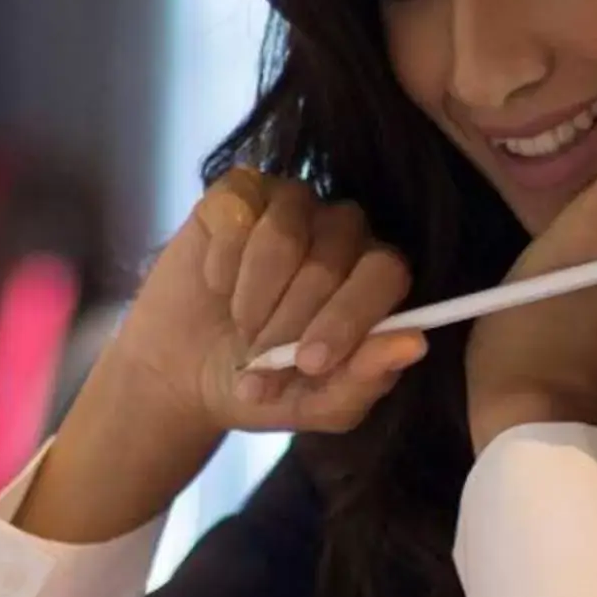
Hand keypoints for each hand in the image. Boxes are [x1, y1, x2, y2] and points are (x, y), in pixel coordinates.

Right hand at [119, 169, 427, 433]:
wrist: (181, 374)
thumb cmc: (264, 386)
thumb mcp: (315, 405)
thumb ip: (364, 379)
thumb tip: (415, 345)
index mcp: (374, 278)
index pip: (386, 274)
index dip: (350, 317)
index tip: (310, 362)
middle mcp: (342, 231)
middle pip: (333, 258)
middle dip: (291, 322)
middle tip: (260, 361)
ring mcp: (291, 204)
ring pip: (286, 234)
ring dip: (255, 296)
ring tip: (241, 325)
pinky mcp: (239, 191)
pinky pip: (238, 214)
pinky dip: (221, 265)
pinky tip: (216, 286)